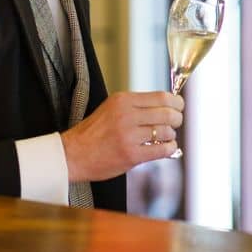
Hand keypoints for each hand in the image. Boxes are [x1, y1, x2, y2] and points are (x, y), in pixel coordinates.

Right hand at [61, 91, 183, 182]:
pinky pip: (162, 149)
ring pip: (166, 131)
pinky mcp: (131, 154)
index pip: (161, 96)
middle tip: (175, 123)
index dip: (176, 102)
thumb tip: (166, 106)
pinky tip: (165, 149)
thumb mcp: (112, 109)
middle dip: (177, 119)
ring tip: (164, 138)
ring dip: (171, 135)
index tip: (178, 106)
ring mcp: (129, 135)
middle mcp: (127, 115)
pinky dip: (169, 149)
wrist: (73, 154)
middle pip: (167, 112)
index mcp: (122, 100)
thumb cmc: (93, 134)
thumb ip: (136, 106)